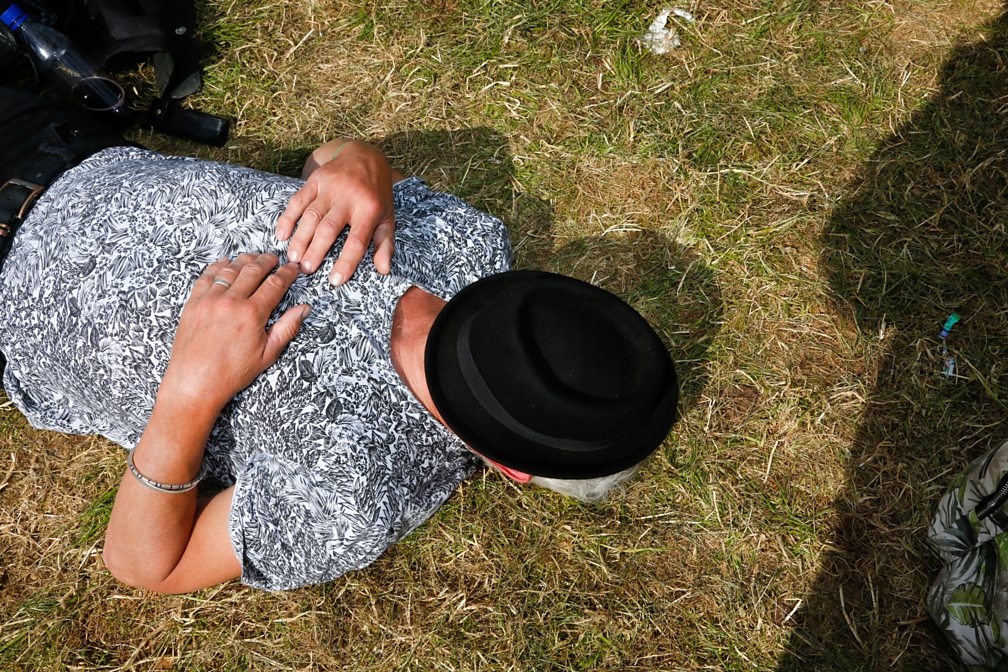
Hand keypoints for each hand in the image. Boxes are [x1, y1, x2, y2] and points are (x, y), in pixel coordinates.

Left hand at [161, 254, 309, 413]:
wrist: (195, 383)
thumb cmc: (231, 373)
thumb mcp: (267, 354)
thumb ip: (287, 328)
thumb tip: (304, 309)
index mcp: (252, 314)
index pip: (275, 284)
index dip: (286, 274)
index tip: (292, 269)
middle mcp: (230, 302)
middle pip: (253, 270)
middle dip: (267, 261)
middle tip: (274, 258)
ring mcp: (209, 300)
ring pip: (230, 270)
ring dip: (244, 260)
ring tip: (253, 257)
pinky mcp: (193, 303)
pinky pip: (206, 277)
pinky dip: (217, 266)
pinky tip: (225, 263)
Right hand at [276, 140, 395, 285]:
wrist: (364, 156)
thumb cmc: (377, 194)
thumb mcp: (388, 217)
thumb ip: (385, 244)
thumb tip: (383, 270)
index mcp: (369, 209)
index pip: (357, 240)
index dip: (346, 261)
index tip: (335, 280)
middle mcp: (348, 197)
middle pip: (329, 228)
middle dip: (316, 251)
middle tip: (306, 270)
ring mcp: (330, 187)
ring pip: (311, 216)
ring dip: (300, 238)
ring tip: (293, 258)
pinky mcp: (315, 180)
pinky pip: (298, 200)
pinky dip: (287, 218)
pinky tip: (281, 235)